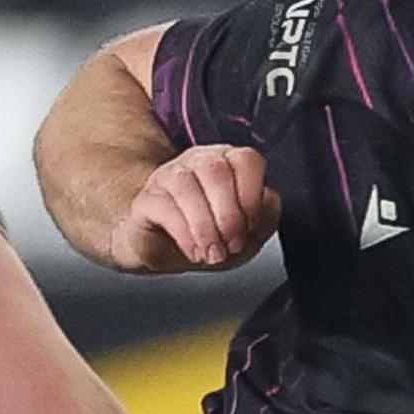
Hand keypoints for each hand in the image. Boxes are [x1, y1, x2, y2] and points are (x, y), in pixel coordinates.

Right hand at [110, 145, 281, 271]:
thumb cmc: (210, 238)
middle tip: (232, 244)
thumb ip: (267, 217)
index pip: (246, 160)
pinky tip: (194, 250)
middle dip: (229, 214)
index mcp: (229, 164)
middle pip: (215, 169)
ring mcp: (168, 177)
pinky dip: (184, 233)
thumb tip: (268, 201)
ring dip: (205, 227)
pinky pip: (163, 206)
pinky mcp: (145, 199)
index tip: (251, 226)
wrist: (166, 252)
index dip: (252, 195)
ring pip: (186, 186)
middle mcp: (198, 162)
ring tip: (213, 253)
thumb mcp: (248, 235)